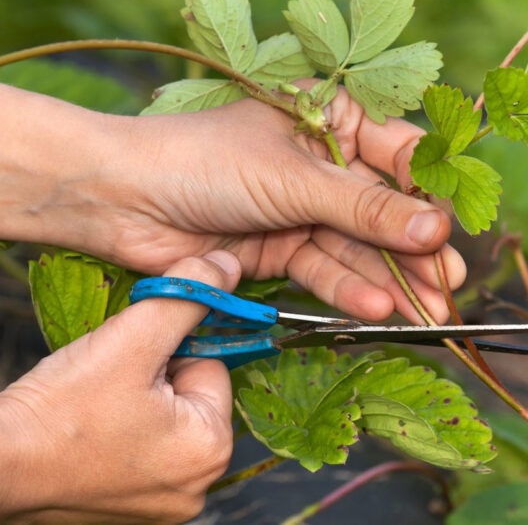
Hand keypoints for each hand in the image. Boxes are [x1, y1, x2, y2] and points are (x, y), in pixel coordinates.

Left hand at [0, 81, 464, 323]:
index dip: (429, 193)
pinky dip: (348, 290)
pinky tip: (376, 309)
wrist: (121, 201)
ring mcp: (303, 209)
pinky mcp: (282, 249)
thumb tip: (434, 230)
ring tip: (426, 311)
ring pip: (358, 247)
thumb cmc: (205, 162)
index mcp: (331, 120)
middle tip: (449, 284)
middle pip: (383, 210)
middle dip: (415, 250)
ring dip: (390, 280)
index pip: (399, 154)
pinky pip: (325, 270)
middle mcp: (322, 165)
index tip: (453, 228)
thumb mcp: (297, 179)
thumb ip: (366, 209)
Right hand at [0, 251, 240, 523]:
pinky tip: (88, 432)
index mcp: (211, 449)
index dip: (168, 352)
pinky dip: (119, 433)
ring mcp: (163, 502)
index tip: (129, 361)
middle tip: (107, 385)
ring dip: (135, 403)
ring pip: (163, 420)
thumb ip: (186, 296)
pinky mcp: (130, 507)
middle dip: (154, 378)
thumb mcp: (132, 340)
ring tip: (94, 408)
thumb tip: (228, 266)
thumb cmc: (59, 411)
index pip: (211, 367)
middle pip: (189, 396)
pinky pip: (140, 448)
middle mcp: (197, 485)